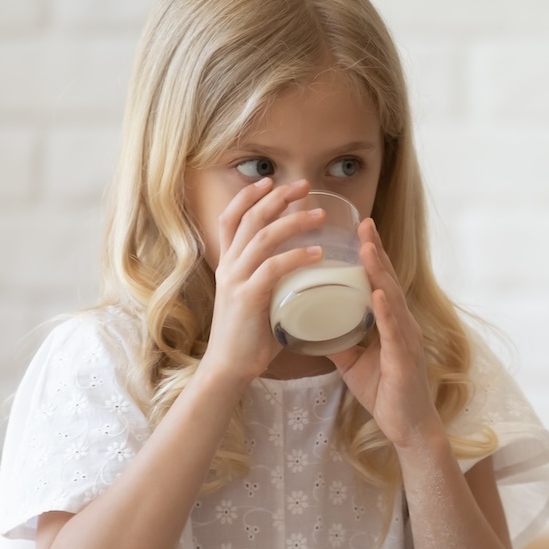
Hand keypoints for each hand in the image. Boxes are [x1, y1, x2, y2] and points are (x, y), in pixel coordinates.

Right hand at [203, 178, 323, 386]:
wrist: (230, 368)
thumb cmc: (250, 336)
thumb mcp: (258, 297)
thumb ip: (273, 279)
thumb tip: (304, 267)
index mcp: (229, 263)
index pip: (231, 218)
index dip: (249, 196)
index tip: (271, 181)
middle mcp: (228, 266)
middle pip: (249, 219)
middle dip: (277, 198)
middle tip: (305, 185)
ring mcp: (236, 281)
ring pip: (262, 239)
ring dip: (293, 223)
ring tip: (320, 215)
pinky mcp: (247, 299)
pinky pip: (273, 269)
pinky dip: (297, 257)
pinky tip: (318, 252)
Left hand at [327, 218, 439, 450]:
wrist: (407, 426)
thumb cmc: (385, 392)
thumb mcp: (353, 362)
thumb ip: (337, 341)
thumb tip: (309, 327)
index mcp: (391, 322)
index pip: (379, 281)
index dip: (371, 255)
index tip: (359, 228)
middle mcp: (402, 324)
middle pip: (387, 280)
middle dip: (375, 251)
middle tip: (363, 223)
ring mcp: (406, 339)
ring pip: (391, 298)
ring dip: (379, 272)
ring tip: (367, 248)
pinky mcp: (405, 357)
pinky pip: (394, 329)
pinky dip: (385, 310)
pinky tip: (376, 294)